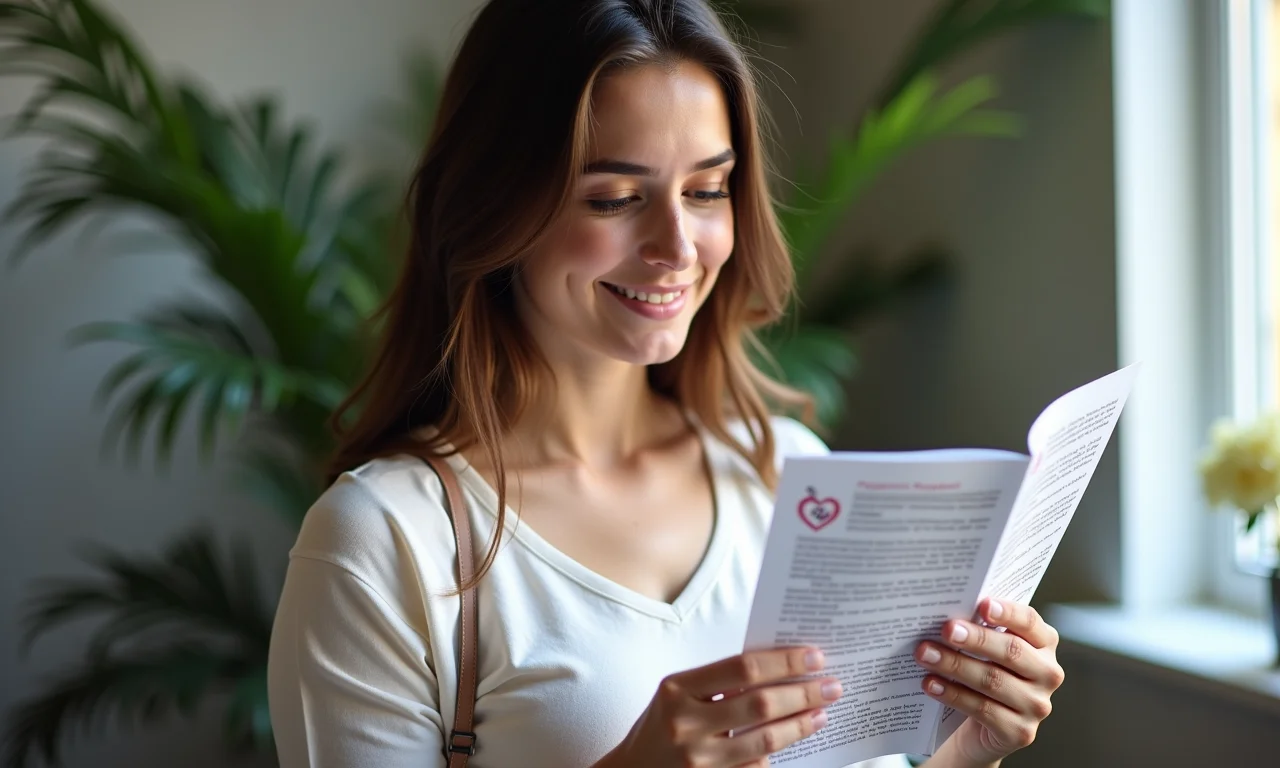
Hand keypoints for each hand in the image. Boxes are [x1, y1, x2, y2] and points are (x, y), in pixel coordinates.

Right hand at [598, 647, 841, 767]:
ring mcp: (698, 761)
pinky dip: (777, 755)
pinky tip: (794, 741)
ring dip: (800, 726)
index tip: (815, 656)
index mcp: (677, 689)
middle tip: (832, 685)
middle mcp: (685, 725)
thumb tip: (781, 667)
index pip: (743, 668)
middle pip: (760, 704)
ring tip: (821, 713)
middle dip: (803, 693)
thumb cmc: (661, 725)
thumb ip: (719, 681)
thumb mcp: (678, 694)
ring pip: (765, 742)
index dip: (784, 661)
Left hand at [915, 598, 1063, 764]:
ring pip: (993, 680)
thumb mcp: (987, 649)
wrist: (982, 727)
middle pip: (1011, 651)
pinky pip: (983, 709)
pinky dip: (953, 694)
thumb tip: (946, 609)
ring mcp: (1037, 705)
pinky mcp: (1020, 732)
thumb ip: (980, 627)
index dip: (1008, 613)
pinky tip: (930, 684)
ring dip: (955, 665)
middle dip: (975, 639)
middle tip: (945, 629)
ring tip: (925, 654)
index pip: (1030, 622)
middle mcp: (1048, 674)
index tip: (983, 604)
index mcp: (1044, 644)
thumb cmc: (984, 672)